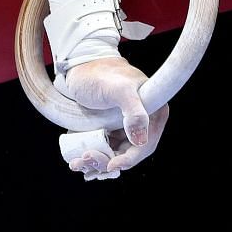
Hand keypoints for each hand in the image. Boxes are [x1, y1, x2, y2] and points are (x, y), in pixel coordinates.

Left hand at [59, 55, 170, 175]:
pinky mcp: (111, 129)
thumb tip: (141, 140)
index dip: (129, 159)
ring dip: (97, 163)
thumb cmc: (101, 73)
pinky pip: (105, 149)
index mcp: (154, 113)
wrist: (80, 66)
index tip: (110, 165)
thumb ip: (134, 112)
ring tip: (77, 162)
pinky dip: (92, 156)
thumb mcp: (118, 90)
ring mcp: (126, 126)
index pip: (146, 145)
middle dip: (107, 161)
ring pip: (115, 154)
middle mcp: (143, 122)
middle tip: (86, 158)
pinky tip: (77, 160)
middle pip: (129, 153)